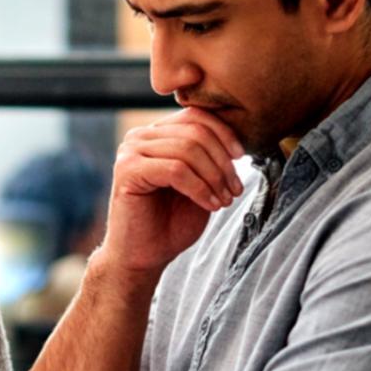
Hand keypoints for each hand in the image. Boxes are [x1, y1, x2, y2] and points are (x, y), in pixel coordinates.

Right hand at [101, 108, 245, 273]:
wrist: (143, 255)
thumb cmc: (171, 222)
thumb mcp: (200, 183)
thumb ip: (209, 158)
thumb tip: (238, 143)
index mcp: (157, 133)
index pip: (196, 115)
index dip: (224, 133)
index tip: (242, 158)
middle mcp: (140, 136)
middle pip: (195, 131)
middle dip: (222, 161)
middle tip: (235, 189)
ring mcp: (130, 151)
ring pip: (187, 149)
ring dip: (214, 177)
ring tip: (224, 200)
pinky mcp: (127, 170)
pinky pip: (176, 170)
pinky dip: (200, 188)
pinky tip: (210, 205)